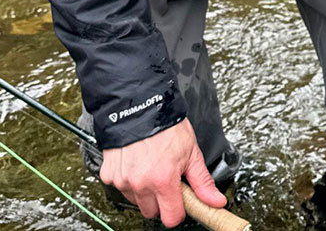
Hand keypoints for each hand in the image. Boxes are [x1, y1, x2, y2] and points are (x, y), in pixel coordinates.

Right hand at [99, 119, 225, 227]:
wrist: (140, 106)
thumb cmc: (166, 126)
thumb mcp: (191, 152)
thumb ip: (202, 182)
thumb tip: (216, 201)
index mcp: (163, 180)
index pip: (171, 218)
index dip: (178, 211)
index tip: (180, 202)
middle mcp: (140, 183)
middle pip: (152, 212)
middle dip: (161, 201)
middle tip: (166, 180)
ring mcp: (122, 180)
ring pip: (136, 200)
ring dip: (144, 190)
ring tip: (151, 167)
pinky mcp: (109, 175)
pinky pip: (120, 187)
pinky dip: (128, 179)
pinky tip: (136, 163)